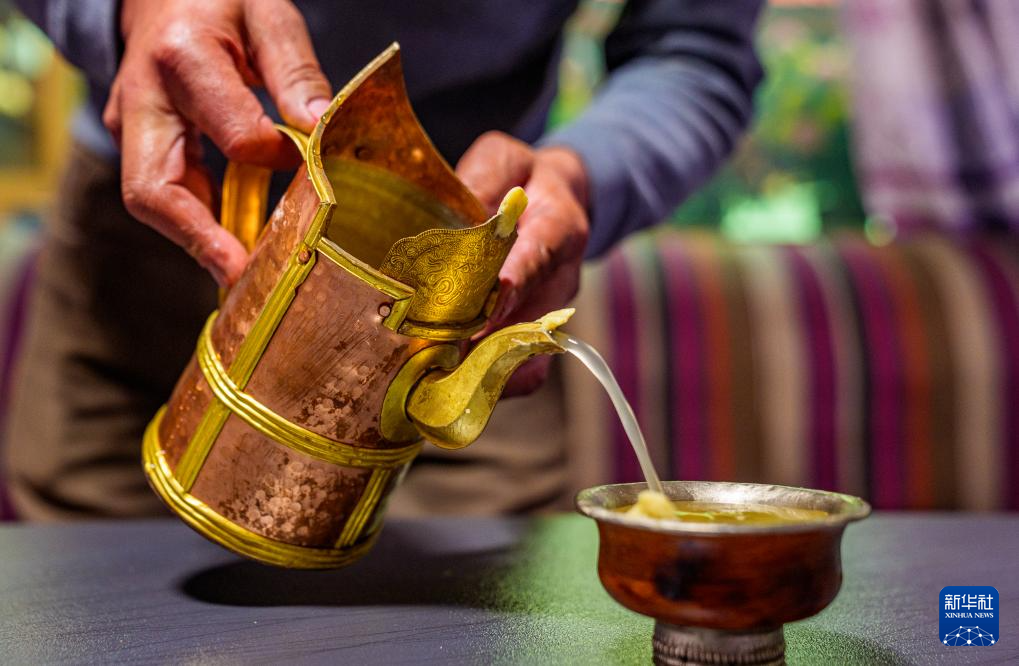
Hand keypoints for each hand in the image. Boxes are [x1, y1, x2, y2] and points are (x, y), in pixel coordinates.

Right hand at [104, 0, 330, 285]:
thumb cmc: (221, 2)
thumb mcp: (268, 15)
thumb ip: (295, 72)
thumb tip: (321, 131)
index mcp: (182, 59)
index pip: (235, 136)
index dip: (277, 160)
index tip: (313, 168)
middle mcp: (142, 99)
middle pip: (152, 189)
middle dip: (199, 239)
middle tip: (244, 276)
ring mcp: (130, 126)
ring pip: (151, 200)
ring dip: (198, 240)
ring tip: (247, 272)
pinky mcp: (135, 144)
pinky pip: (163, 192)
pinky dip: (197, 222)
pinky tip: (235, 243)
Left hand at [456, 131, 589, 395]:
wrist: (554, 201)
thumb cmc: (522, 178)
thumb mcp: (504, 159)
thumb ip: (484, 179)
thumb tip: (458, 210)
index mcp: (560, 228)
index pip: (539, 257)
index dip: (513, 281)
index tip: (488, 301)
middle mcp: (561, 279)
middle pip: (529, 318)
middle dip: (483, 336)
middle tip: (435, 348)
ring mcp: (551, 314)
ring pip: (524, 354)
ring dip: (480, 368)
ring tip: (433, 376)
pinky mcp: (538, 338)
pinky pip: (521, 376)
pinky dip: (488, 385)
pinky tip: (446, 386)